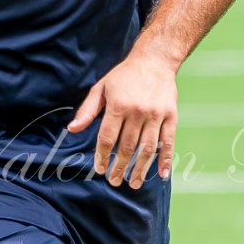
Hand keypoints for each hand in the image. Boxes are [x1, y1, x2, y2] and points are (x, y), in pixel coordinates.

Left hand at [67, 49, 176, 188]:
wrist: (155, 60)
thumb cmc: (124, 76)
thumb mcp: (101, 88)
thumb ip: (87, 110)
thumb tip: (72, 129)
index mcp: (118, 105)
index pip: (107, 138)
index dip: (103, 156)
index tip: (100, 169)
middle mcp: (137, 111)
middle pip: (127, 147)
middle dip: (120, 167)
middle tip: (114, 180)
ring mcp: (156, 115)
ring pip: (147, 149)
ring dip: (140, 169)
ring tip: (133, 183)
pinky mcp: (171, 116)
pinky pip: (168, 142)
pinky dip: (166, 160)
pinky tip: (161, 175)